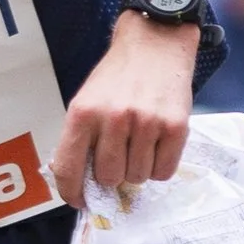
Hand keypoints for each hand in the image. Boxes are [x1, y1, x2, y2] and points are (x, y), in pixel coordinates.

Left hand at [50, 16, 199, 202]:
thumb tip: (75, 181)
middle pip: (108, 178)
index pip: (68, 169)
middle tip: (118, 158)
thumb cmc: (117, 77)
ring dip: (137, 170)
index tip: (79, 199)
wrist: (155, 44)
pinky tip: (156, 147)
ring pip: (137, 178)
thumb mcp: (86, 99)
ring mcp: (146, 123)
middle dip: (111, 176)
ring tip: (139, 145)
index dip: (72, 192)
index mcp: (83, 113)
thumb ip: (79, 137)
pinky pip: (164, 172)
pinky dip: (159, 167)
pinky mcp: (175, 128)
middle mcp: (114, 119)